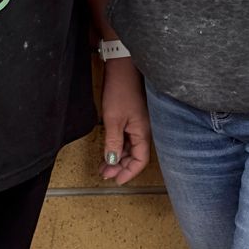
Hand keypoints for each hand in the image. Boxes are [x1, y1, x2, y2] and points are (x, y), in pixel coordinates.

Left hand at [99, 58, 150, 183]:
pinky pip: (127, 139)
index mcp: (143, 133)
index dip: (128, 173)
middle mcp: (144, 131)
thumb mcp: (113, 120)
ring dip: (118, 158)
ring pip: (130, 148)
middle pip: (136, 157)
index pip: (140, 161)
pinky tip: (108, 150)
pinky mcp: (132, 118)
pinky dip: (117, 146)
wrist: (122, 67)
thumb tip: (112, 162)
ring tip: (103, 166)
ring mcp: (138, 124)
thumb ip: (113, 143)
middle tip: (104, 174)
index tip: (115, 180)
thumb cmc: (121, 90)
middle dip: (120, 168)